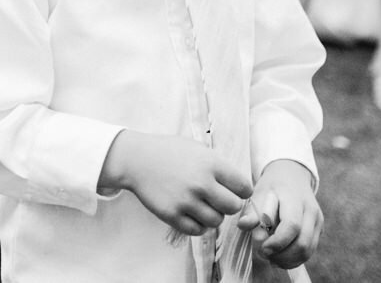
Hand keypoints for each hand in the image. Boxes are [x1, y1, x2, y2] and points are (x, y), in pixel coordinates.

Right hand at [101, 131, 251, 236]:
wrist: (136, 159)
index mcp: (211, 163)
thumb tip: (240, 187)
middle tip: (217, 199)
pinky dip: (198, 225)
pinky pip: (198, 230)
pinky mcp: (172, 215)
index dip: (241, 190)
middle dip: (228, 204)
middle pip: (233, 207)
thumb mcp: (197, 149)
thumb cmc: (169, 152)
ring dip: (213, 215)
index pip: (244, 188)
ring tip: (202, 205)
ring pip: (217, 221)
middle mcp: (201, 183)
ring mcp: (186, 200)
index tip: (232, 190)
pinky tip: (192, 213)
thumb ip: (219, 166)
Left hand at [237, 159, 321, 268]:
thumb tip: (243, 225)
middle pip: (302, 242)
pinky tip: (280, 258)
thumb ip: (252, 211)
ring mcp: (317, 221)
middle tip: (265, 256)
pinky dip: (295, 259)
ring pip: (308, 250)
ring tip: (271, 259)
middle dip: (282, 255)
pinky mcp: (318, 230)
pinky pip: (309, 251)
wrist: (291, 177)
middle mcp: (310, 210)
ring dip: (288, 260)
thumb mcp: (259, 193)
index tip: (263, 249)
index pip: (292, 225)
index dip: (278, 242)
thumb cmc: (271, 187)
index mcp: (294, 198)